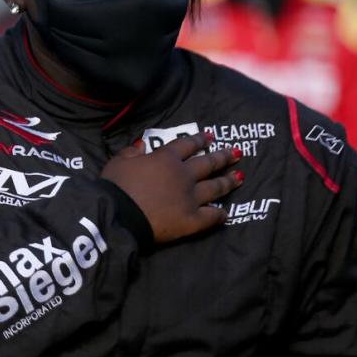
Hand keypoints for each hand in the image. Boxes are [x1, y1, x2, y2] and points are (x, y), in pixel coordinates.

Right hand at [100, 132, 242, 243]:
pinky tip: (225, 213)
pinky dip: (220, 214)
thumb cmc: (116, 187)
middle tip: (236, 153)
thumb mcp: (117, 162)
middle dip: (223, 156)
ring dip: (228, 181)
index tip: (211, 136)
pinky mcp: (192, 220)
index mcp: (166, 159)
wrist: (118, 215)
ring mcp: (191, 198)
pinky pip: (211, 216)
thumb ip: (131, 152)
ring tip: (240, 177)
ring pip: (215, 187)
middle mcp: (184, 175)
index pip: (187, 145)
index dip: (200, 139)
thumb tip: (142, 145)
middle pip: (208, 163)